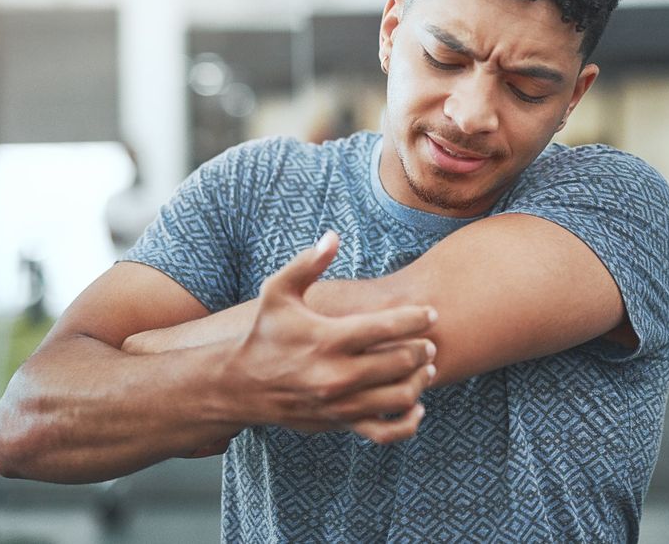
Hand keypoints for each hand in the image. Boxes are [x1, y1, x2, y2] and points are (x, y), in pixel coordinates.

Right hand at [209, 231, 437, 444]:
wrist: (239, 385)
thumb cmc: (265, 333)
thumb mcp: (277, 292)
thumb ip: (306, 263)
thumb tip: (333, 236)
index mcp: (327, 338)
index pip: (387, 326)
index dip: (417, 318)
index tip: (429, 314)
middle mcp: (336, 374)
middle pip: (401, 361)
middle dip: (422, 350)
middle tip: (429, 342)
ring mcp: (340, 403)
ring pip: (400, 397)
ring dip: (420, 381)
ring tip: (425, 368)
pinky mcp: (339, 423)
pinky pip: (385, 432)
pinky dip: (408, 423)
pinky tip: (415, 407)